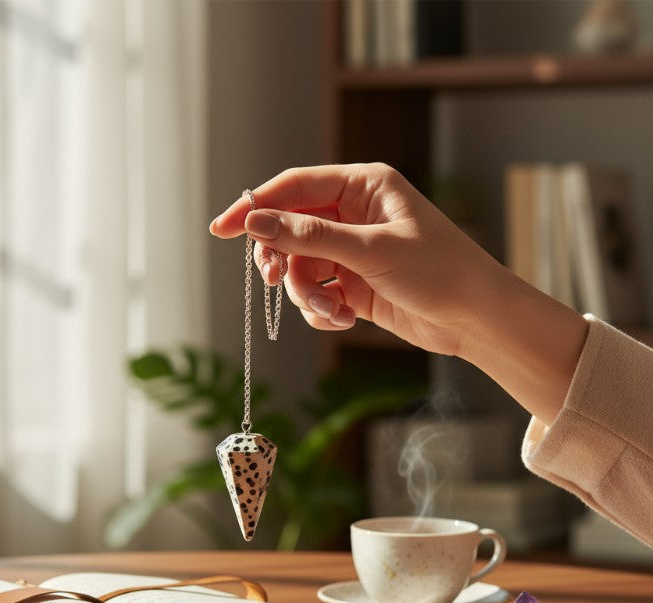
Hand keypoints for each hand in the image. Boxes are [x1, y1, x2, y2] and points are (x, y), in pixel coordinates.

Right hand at [209, 162, 504, 357]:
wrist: (475, 319)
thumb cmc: (439, 270)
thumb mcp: (370, 250)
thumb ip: (309, 236)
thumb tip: (256, 222)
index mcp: (362, 186)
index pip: (293, 187)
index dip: (255, 207)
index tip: (222, 229)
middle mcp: (353, 215)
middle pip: (290, 231)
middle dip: (283, 261)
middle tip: (274, 280)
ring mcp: (352, 252)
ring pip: (300, 269)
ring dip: (307, 295)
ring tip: (332, 311)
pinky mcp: (354, 285)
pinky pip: (316, 294)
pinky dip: (322, 310)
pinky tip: (344, 319)